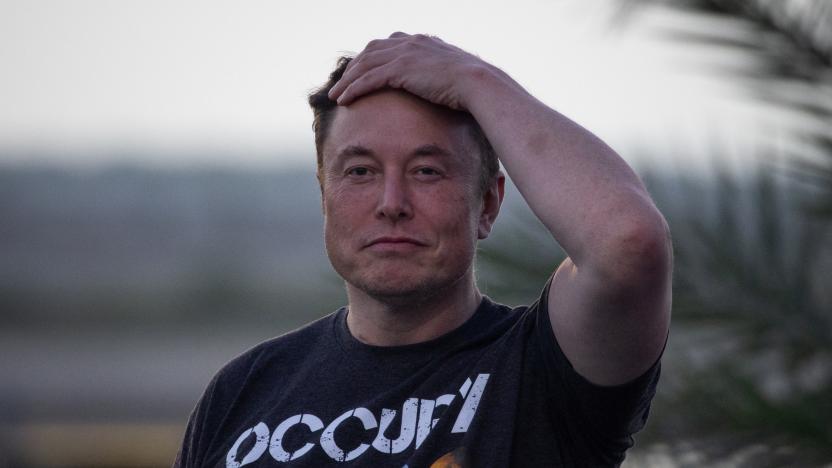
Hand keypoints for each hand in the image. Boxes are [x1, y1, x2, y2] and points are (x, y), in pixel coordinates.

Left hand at [328, 32, 487, 110]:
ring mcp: (404, 54)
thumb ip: (438, 74)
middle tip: (341, 83)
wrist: (477, 83)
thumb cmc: (470, 86)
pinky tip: (343, 100)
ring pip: (365, 65)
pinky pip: (369, 79)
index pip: (386, 45)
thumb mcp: (451, 74)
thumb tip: (440, 87)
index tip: (360, 71)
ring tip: (335, 95)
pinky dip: (353, 89)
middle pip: (370, 52)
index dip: (369, 58)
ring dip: (347, 81)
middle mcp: (409, 42)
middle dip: (353, 68)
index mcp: (419, 41)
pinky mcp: (400, 69)